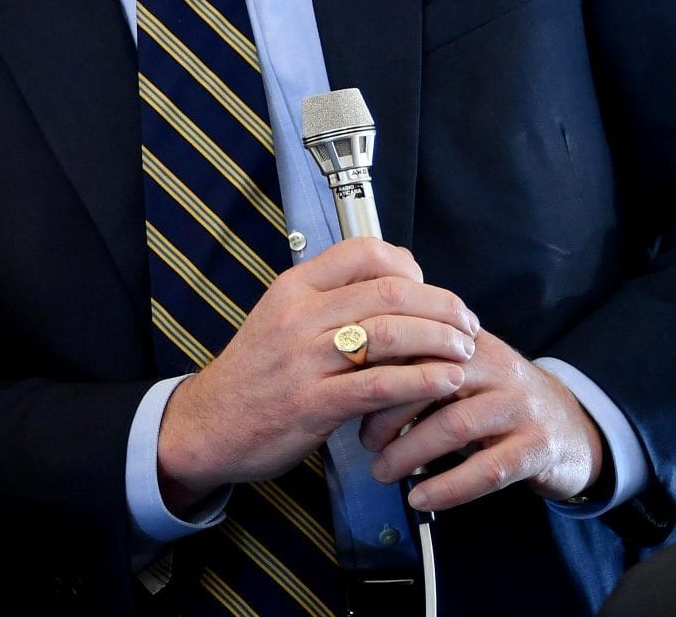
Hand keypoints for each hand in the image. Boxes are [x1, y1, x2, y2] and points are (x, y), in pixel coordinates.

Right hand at [157, 237, 478, 509]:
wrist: (209, 423)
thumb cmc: (256, 375)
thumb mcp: (282, 319)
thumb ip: (330, 302)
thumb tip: (394, 286)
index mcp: (294, 287)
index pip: (363, 251)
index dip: (409, 266)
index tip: (429, 290)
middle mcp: (299, 315)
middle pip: (389, 291)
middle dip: (441, 306)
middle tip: (466, 324)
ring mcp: (304, 359)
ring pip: (391, 333)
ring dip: (440, 341)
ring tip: (463, 351)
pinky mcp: (313, 402)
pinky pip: (381, 384)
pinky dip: (423, 381)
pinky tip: (445, 382)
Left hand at [362, 329, 603, 509]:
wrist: (572, 428)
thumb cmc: (495, 399)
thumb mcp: (460, 367)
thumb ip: (414, 359)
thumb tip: (347, 367)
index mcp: (467, 340)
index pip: (412, 342)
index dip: (374, 370)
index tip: (346, 394)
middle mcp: (495, 366)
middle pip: (428, 380)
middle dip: (385, 413)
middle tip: (362, 440)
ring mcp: (519, 405)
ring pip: (453, 425)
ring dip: (409, 452)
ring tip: (382, 472)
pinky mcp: (536, 447)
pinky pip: (487, 470)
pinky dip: (447, 486)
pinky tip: (420, 498)